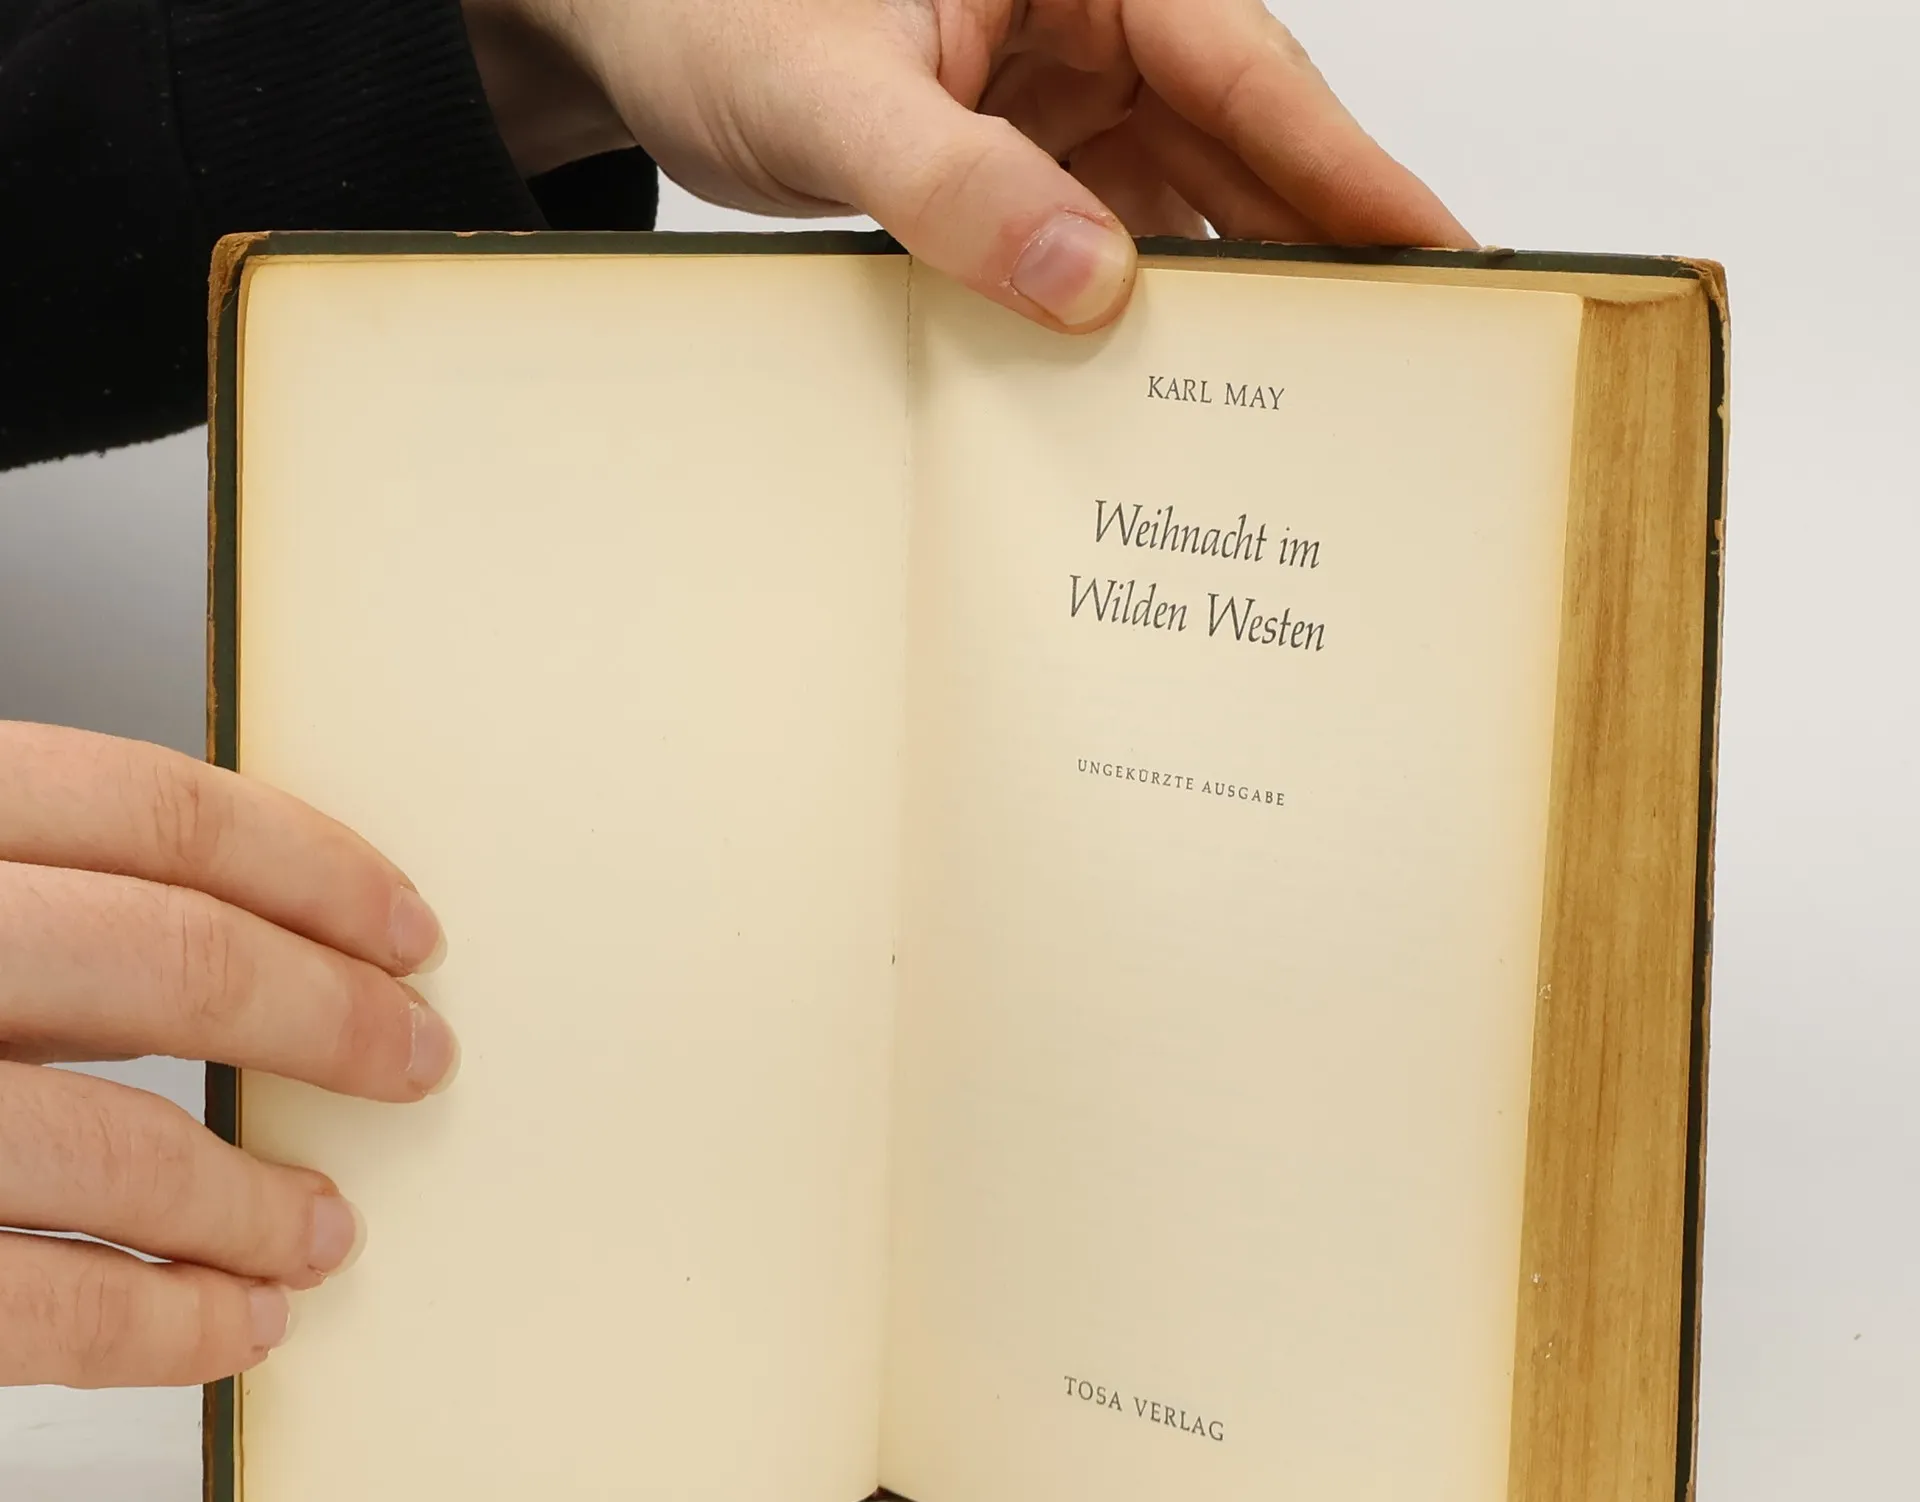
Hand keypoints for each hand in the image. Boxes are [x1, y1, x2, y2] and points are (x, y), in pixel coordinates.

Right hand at [0, 724, 456, 1387]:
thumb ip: (30, 911)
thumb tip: (245, 956)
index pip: (149, 810)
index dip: (311, 867)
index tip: (406, 929)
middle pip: (169, 957)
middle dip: (329, 1017)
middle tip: (416, 1059)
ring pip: (115, 1145)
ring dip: (257, 1200)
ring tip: (329, 1230)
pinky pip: (33, 1309)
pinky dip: (167, 1326)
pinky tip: (238, 1326)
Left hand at [466, 0, 1472, 331]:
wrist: (628, 40)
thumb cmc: (711, 13)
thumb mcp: (833, 98)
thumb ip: (957, 185)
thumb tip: (1089, 283)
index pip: (1246, 66)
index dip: (1351, 166)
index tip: (1439, 248)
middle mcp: (1092, 22)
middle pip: (1244, 141)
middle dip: (1318, 246)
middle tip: (1402, 353)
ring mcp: (1063, 97)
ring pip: (1189, 201)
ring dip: (1235, 295)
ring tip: (1307, 398)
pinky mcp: (1026, 162)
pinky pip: (1113, 240)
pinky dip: (1141, 311)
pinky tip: (1172, 386)